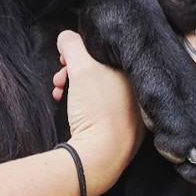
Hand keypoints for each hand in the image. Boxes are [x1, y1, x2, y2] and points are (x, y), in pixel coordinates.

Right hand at [53, 30, 143, 195]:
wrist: (99, 158)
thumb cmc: (97, 110)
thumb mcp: (81, 67)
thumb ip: (72, 44)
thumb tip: (65, 37)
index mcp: (134, 72)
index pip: (104, 51)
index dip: (81, 51)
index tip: (66, 59)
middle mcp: (137, 90)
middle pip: (98, 69)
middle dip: (73, 70)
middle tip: (60, 76)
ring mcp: (130, 111)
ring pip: (96, 87)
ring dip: (72, 85)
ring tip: (58, 91)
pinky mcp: (119, 128)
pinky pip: (98, 106)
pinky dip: (80, 103)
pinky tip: (65, 104)